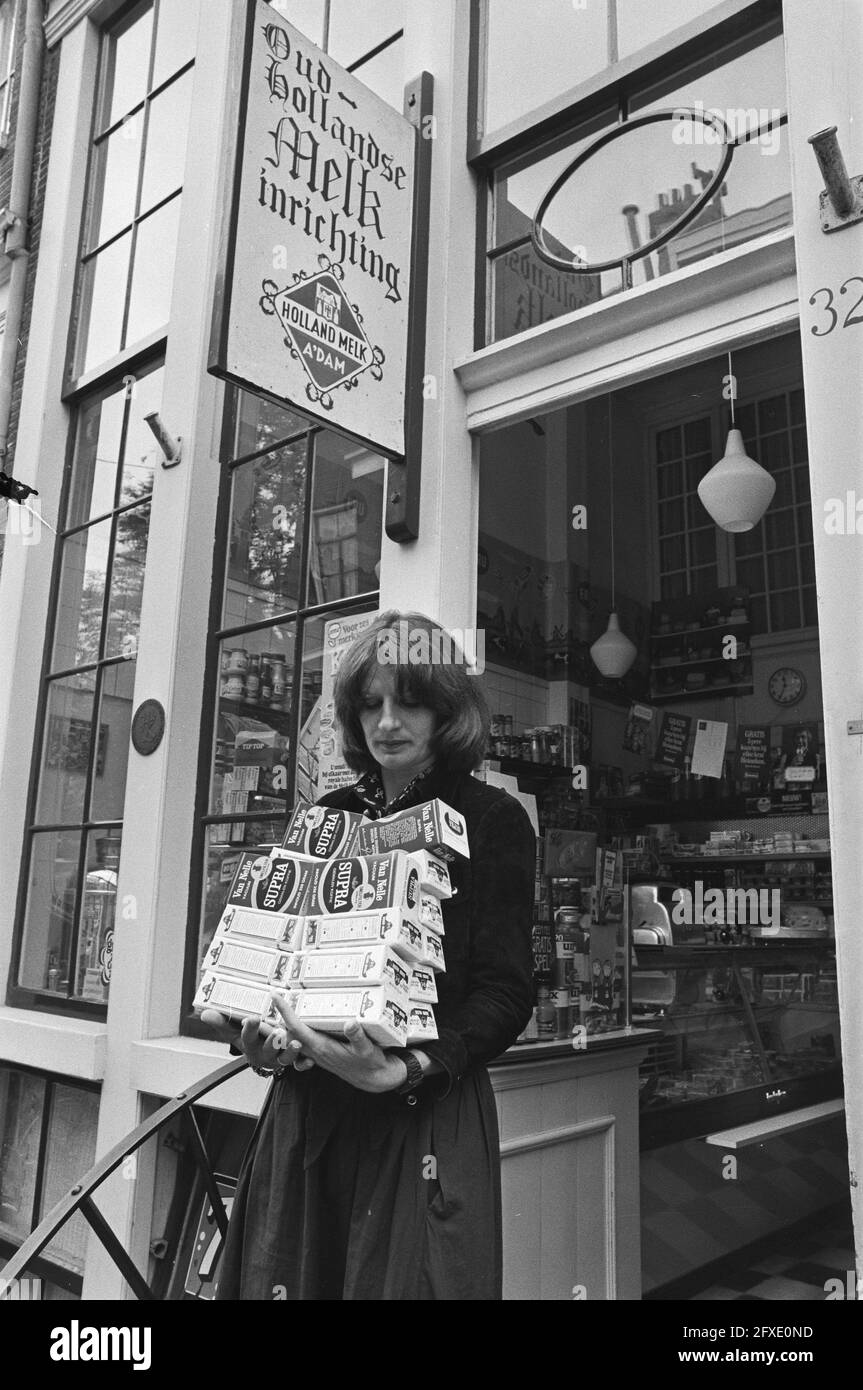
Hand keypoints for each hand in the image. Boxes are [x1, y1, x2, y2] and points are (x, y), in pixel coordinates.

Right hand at [200, 1009, 314, 1072]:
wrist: (261, 1055)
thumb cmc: (248, 1039)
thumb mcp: (233, 1031)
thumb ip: (221, 1022)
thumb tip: (204, 1014)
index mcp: (249, 1045)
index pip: (247, 1037)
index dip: (250, 1028)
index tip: (252, 1018)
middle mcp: (264, 1053)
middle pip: (267, 1049)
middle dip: (272, 1042)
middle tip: (276, 1033)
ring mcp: (278, 1058)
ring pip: (284, 1059)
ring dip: (290, 1052)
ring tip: (295, 1044)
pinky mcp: (292, 1061)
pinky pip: (299, 1065)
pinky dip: (304, 1064)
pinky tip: (310, 1061)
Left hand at [270, 993, 407, 1093]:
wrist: (374, 1079)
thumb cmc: (370, 1064)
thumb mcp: (367, 1049)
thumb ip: (358, 1036)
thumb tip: (350, 1022)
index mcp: (322, 1047)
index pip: (297, 1028)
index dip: (285, 1012)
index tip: (276, 996)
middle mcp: (315, 1051)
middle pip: (288, 1033)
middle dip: (278, 1016)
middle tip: (274, 996)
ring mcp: (317, 1053)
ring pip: (293, 1038)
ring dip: (286, 1024)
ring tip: (283, 1006)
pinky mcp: (322, 1053)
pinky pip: (303, 1041)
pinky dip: (297, 1031)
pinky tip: (303, 1021)